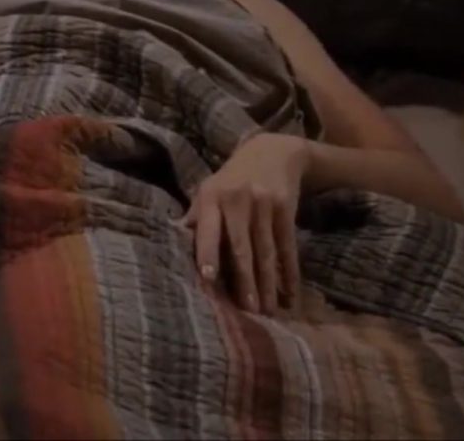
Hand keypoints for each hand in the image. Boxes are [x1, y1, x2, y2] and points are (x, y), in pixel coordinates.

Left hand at [184, 132, 308, 313]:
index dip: (208, 252)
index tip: (208, 277)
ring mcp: (264, 204)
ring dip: (268, 284)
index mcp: (211, 197)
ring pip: (265, 251)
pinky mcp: (286, 209)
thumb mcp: (209, 190)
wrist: (272, 152)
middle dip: (245, 280)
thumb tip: (173, 243)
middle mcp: (237, 200)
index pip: (209, 229)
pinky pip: (287, 246)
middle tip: (248, 310)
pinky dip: (289, 272)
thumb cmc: (231, 179)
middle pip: (241, 247)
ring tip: (268, 311)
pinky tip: (290, 294)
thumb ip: (195, 217)